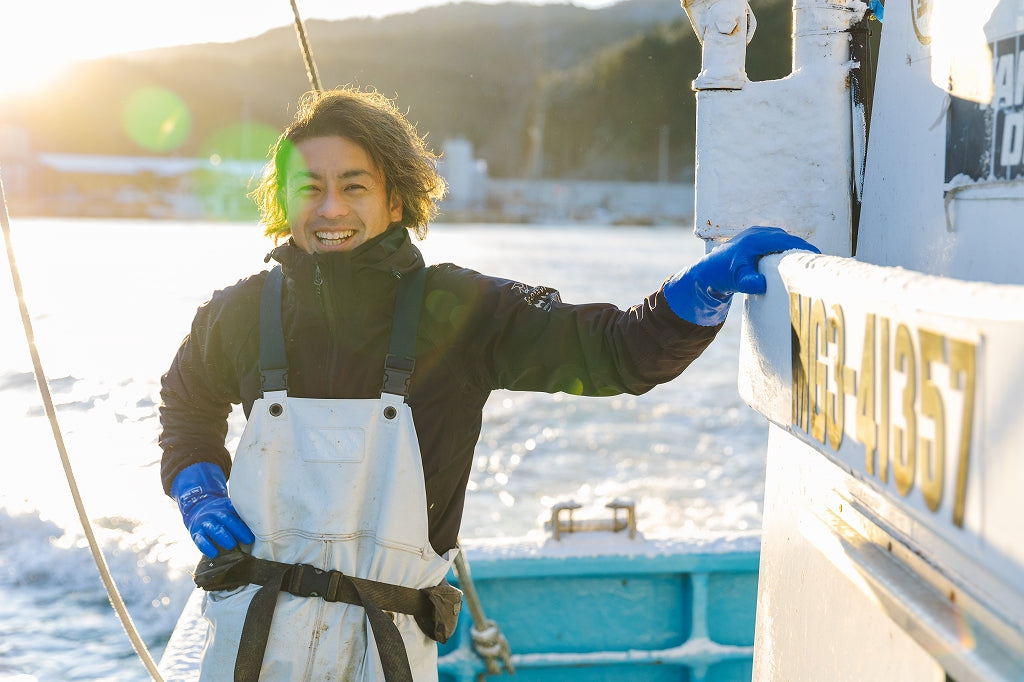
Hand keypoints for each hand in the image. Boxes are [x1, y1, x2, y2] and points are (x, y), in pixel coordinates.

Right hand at [171, 462, 254, 556]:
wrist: (197, 507)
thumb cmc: (222, 514)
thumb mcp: (230, 510)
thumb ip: (242, 518)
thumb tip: (264, 527)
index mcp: (226, 508)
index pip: (236, 515)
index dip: (245, 526)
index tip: (253, 537)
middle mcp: (215, 514)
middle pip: (226, 520)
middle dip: (237, 530)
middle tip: (248, 541)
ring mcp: (205, 523)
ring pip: (213, 529)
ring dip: (222, 537)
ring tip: (231, 546)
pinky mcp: (196, 533)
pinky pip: (199, 539)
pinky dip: (206, 546)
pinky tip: (213, 554)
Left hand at [665, 226, 819, 324]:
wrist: (710, 270)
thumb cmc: (724, 275)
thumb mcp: (737, 281)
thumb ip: (749, 282)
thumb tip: (762, 284)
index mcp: (756, 239)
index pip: (785, 241)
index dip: (803, 248)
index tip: (817, 256)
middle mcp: (759, 233)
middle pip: (788, 239)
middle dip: (803, 249)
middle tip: (819, 263)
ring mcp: (759, 234)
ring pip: (784, 240)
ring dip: (796, 249)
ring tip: (810, 263)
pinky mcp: (760, 239)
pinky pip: (779, 242)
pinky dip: (788, 249)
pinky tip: (795, 261)